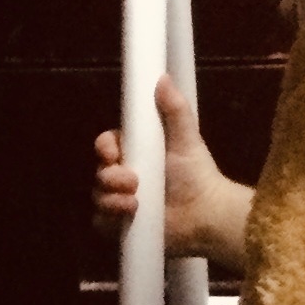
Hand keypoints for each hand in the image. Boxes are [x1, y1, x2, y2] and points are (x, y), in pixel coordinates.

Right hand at [94, 76, 253, 269]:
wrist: (207, 214)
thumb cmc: (197, 174)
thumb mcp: (186, 139)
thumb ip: (175, 110)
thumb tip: (162, 77)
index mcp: (137, 153)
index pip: (106, 146)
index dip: (105, 147)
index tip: (113, 152)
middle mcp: (125, 177)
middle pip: (99, 172)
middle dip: (110, 176)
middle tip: (133, 180)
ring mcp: (121, 202)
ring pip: (97, 196)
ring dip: (110, 198)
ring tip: (135, 201)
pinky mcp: (122, 227)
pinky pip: (100, 222)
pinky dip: (110, 218)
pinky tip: (131, 215)